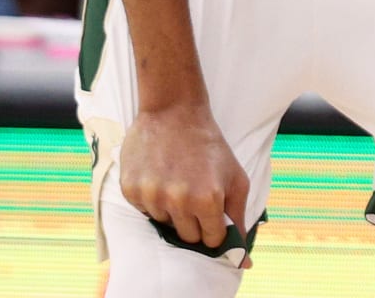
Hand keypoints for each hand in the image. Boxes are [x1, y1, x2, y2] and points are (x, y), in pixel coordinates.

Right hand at [120, 104, 250, 253]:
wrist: (174, 111)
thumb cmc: (209, 145)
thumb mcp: (235, 178)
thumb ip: (239, 219)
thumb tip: (244, 262)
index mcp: (207, 200)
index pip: (211, 241)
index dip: (213, 228)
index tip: (211, 213)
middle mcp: (178, 201)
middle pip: (187, 237)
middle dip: (194, 221)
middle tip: (194, 193)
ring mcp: (152, 196)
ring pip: (164, 224)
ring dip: (171, 209)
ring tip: (176, 179)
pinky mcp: (130, 190)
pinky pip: (144, 211)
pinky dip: (152, 199)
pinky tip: (159, 175)